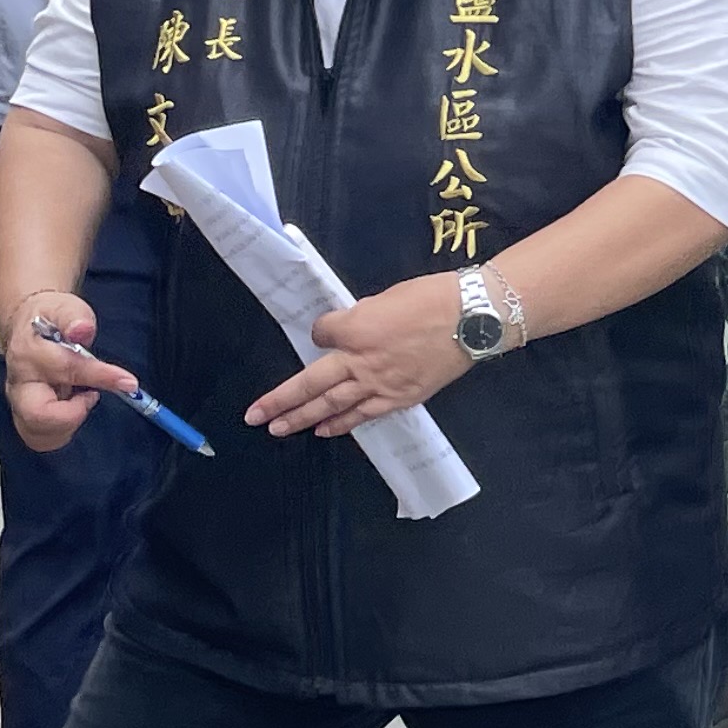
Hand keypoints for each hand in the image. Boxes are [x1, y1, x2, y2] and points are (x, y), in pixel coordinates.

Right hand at [1, 294, 135, 452]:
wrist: (28, 326)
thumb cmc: (50, 319)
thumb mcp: (67, 309)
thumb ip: (76, 319)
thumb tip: (82, 329)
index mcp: (30, 352)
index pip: (67, 370)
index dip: (101, 377)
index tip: (128, 383)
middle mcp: (19, 383)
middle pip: (38, 416)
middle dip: (71, 415)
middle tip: (90, 396)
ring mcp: (18, 403)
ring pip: (39, 434)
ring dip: (68, 424)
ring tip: (82, 398)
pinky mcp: (23, 417)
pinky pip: (40, 439)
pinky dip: (61, 432)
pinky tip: (73, 410)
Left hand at [257, 272, 474, 437]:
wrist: (473, 319)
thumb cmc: (432, 297)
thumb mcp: (389, 296)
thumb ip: (364, 316)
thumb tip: (355, 328)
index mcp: (355, 327)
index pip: (322, 333)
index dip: (323, 332)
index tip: (328, 330)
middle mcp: (359, 360)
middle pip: (310, 382)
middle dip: (280, 399)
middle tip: (254, 415)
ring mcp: (378, 384)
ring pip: (331, 405)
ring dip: (302, 418)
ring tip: (277, 429)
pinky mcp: (399, 398)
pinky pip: (363, 415)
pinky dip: (342, 424)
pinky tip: (324, 430)